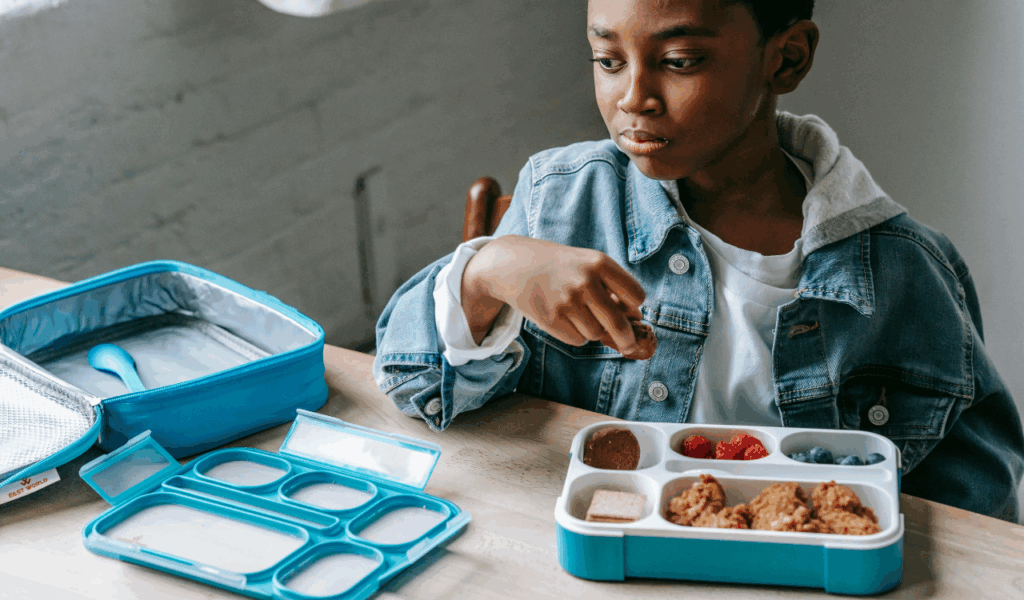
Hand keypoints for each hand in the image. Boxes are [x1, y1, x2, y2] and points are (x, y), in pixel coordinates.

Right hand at [462, 235, 645, 353]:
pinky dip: (576, 335)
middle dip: (627, 339)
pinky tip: (563, 318)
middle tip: (630, 346)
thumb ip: (610, 285)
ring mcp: (567, 301)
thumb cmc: (557, 266)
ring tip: (575, 313)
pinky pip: (578, 340)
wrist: (513, 265)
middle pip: (619, 323)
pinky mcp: (551, 319)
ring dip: (592, 330)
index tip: (630, 312)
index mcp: (599, 263)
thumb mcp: (585, 262)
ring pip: (596, 333)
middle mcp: (586, 281)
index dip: (634, 307)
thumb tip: (635, 318)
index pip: (635, 295)